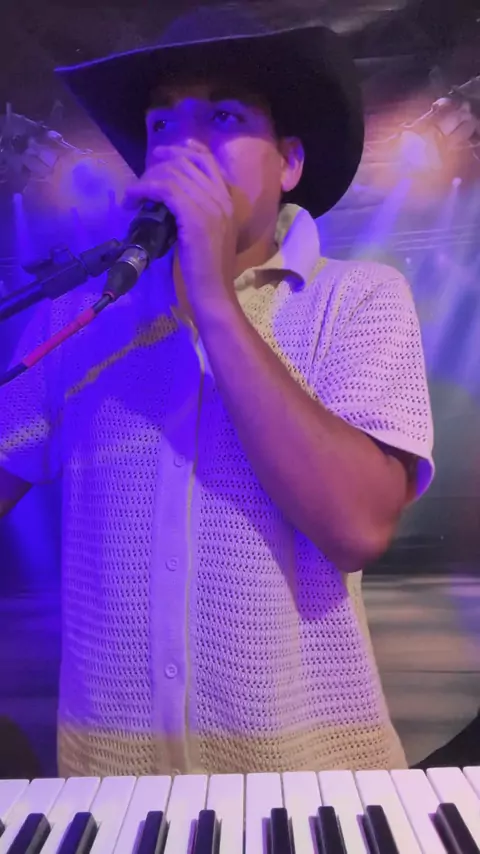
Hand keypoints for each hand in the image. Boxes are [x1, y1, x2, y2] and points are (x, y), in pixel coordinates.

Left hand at [123, 140, 236, 315]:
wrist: (213, 290)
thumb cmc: (208, 269)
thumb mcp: (208, 233)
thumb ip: (198, 213)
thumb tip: (171, 202)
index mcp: (228, 200)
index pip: (207, 160)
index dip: (182, 151)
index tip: (162, 155)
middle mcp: (222, 197)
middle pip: (186, 163)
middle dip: (157, 166)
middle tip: (140, 181)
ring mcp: (210, 205)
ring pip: (172, 174)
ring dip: (146, 180)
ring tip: (132, 195)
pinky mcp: (194, 216)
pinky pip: (164, 190)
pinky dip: (143, 190)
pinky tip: (132, 200)